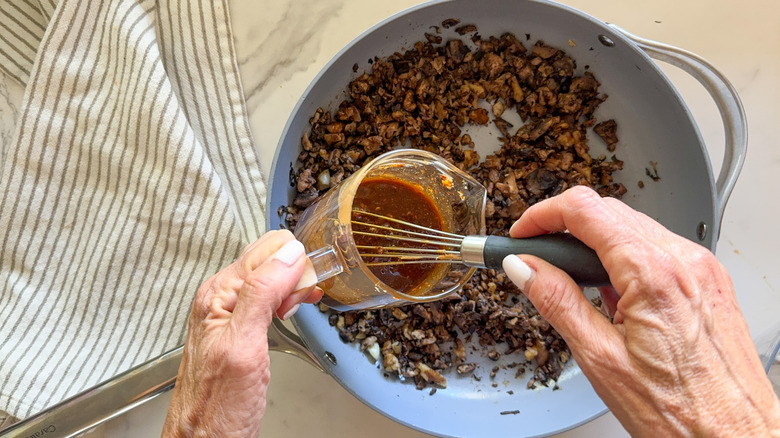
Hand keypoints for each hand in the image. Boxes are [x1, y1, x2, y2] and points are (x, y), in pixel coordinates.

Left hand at [162, 230, 322, 436]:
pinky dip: (286, 299)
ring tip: (300, 305)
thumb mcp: (244, 345)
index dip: (295, 262)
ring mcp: (230, 311)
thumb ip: (262, 293)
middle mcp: (222, 297)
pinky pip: (268, 296)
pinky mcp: (240, 327)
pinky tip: (292, 311)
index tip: (309, 282)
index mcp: (219, 293)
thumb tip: (288, 255)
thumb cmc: (217, 407)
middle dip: (295, 271)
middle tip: (305, 297)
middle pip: (269, 258)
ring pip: (271, 276)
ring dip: (293, 285)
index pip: (267, 250)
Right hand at [502, 186, 779, 436]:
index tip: (522, 234)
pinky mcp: (708, 282)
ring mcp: (701, 269)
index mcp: (653, 274)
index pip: (585, 211)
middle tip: (536, 256)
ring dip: (595, 241)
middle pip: (609, 211)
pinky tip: (612, 292)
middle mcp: (683, 261)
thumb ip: (557, 301)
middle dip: (565, 226)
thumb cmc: (680, 413)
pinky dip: (625, 258)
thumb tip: (523, 267)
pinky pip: (658, 249)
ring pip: (634, 226)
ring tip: (572, 280)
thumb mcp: (599, 358)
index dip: (542, 215)